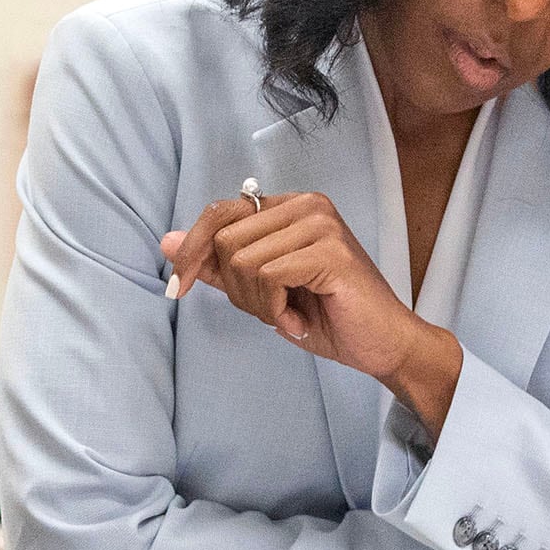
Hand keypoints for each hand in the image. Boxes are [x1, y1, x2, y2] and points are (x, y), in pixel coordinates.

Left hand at [161, 191, 461, 430]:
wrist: (382, 345)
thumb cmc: (328, 316)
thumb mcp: (260, 291)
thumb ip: (217, 265)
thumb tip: (166, 242)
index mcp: (289, 206)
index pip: (219, 212)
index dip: (191, 251)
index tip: (178, 288)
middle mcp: (306, 205)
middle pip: (225, 240)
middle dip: (235, 289)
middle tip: (270, 311)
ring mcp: (321, 225)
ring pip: (243, 261)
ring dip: (256, 304)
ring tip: (287, 316)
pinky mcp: (330, 252)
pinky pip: (268, 276)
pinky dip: (274, 309)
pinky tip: (298, 320)